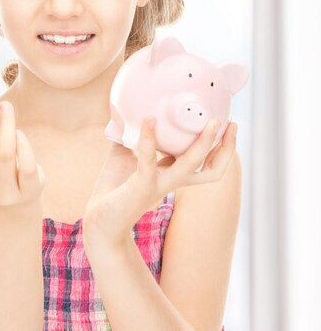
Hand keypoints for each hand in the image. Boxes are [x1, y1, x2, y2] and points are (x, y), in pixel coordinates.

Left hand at [82, 117, 236, 249]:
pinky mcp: (140, 185)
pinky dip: (150, 139)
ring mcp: (158, 185)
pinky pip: (149, 161)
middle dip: (226, 148)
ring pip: (191, 166)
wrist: (99, 221)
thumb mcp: (126, 155)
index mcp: (172, 175)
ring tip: (211, 122)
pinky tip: (149, 120)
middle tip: (232, 124)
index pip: (205, 163)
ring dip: (204, 144)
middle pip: (212, 170)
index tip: (226, 122)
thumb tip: (130, 109)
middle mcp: (171, 182)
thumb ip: (132, 134)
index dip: (220, 146)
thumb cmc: (114, 188)